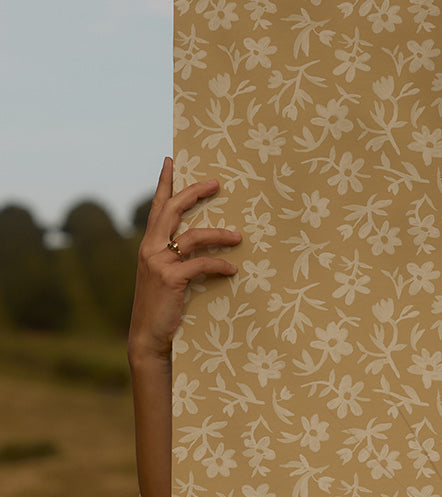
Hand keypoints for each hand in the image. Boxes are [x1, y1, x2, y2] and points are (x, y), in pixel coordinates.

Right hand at [128, 157, 239, 363]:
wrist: (148, 336)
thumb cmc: (161, 308)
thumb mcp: (164, 278)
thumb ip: (175, 259)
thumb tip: (200, 248)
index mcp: (148, 245)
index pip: (157, 207)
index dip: (164, 183)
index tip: (171, 160)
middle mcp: (150, 249)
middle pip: (173, 210)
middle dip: (194, 193)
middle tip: (216, 183)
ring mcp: (159, 262)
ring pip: (193, 236)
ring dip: (219, 234)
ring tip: (239, 237)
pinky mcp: (171, 279)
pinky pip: (201, 264)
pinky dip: (219, 264)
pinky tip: (232, 270)